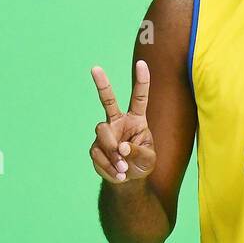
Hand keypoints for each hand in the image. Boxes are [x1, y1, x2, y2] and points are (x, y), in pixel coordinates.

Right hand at [90, 60, 154, 183]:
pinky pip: (98, 153)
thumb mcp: (148, 159)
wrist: (128, 179)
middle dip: (102, 84)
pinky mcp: (95, 147)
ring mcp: (105, 133)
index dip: (141, 81)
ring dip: (113, 152)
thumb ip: (138, 152)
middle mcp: (118, 121)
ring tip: (123, 168)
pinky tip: (118, 173)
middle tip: (95, 67)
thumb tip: (121, 148)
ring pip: (102, 133)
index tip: (141, 63)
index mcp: (136, 119)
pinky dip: (109, 166)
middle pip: (108, 101)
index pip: (139, 98)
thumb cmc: (142, 163)